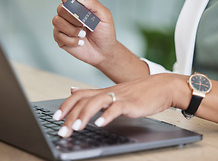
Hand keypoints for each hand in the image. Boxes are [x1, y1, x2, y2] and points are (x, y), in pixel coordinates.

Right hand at [52, 0, 117, 66]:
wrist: (104, 52)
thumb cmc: (105, 33)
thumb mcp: (104, 15)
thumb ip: (92, 2)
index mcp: (79, 6)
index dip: (70, 0)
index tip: (79, 9)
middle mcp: (69, 15)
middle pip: (60, 8)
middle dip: (74, 18)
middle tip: (84, 24)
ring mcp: (64, 27)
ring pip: (57, 21)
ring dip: (72, 29)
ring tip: (83, 34)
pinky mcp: (61, 38)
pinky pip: (58, 35)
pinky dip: (71, 40)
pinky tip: (80, 42)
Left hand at [52, 73, 190, 137]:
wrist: (161, 86)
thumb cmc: (138, 92)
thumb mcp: (113, 92)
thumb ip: (93, 93)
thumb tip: (73, 91)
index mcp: (103, 92)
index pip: (79, 95)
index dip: (66, 105)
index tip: (56, 118)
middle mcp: (108, 93)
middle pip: (84, 101)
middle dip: (70, 116)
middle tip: (62, 131)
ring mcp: (119, 97)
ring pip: (96, 103)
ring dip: (84, 115)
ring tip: (76, 128)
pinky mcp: (131, 103)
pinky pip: (117, 108)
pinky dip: (107, 116)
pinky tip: (100, 124)